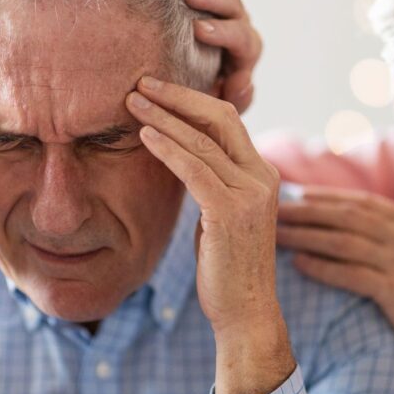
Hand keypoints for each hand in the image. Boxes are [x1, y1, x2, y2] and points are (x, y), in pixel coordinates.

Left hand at [126, 76, 293, 393]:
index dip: (191, 99)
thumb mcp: (219, 214)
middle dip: (177, 96)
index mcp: (262, 173)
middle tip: (140, 81)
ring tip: (131, 101)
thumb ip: (210, 182)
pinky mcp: (231, 212)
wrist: (245, 312)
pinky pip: (194, 169)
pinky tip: (143, 135)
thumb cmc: (226, 267)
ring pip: (203, 139)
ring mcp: (251, 193)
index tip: (157, 88)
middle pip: (219, 117)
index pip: (227, 120)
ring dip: (164, 116)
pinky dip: (167, 147)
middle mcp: (262, 177)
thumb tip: (179, 153)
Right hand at [179, 0, 260, 113]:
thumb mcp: (215, 108)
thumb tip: (246, 84)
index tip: (199, 30)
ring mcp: (220, 0)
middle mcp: (236, 21)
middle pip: (233, 5)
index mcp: (243, 51)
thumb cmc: (196, 96)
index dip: (225, 33)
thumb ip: (231, 100)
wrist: (180, 79)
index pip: (244, 39)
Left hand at [277, 187, 393, 393]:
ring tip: (275, 234)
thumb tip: (354, 239)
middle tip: (272, 208)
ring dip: (306, 235)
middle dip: (307, 210)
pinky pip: (352, 274)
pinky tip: (298, 265)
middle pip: (347, 215)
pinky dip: (323, 268)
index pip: (362, 202)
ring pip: (343, 240)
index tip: (294, 194)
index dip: (325, 197)